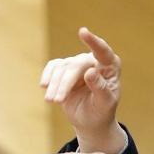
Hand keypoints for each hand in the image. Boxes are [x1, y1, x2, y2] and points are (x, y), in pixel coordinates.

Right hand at [39, 28, 122, 152]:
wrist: (91, 120)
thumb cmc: (102, 111)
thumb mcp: (105, 104)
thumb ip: (100, 88)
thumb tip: (89, 72)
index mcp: (110, 66)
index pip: (103, 51)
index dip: (93, 41)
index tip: (82, 32)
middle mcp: (94, 60)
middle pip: (75, 65)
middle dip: (65, 83)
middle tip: (57, 101)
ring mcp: (78, 63)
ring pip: (62, 67)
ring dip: (54, 85)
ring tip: (51, 101)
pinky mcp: (65, 68)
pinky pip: (53, 66)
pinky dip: (47, 76)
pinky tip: (44, 86)